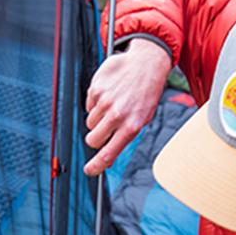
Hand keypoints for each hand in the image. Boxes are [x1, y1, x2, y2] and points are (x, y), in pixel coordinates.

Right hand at [83, 38, 171, 175]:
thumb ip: (124, 137)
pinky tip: (109, 93)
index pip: (109, 152)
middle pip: (92, 139)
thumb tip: (107, 158)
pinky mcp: (97, 89)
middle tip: (105, 128)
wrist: (146, 63)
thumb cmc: (146, 93)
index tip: (89, 171)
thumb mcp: (142, 118)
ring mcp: (106, 102)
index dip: (97, 165)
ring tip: (113, 104)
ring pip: (90, 122)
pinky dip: (96, 102)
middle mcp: (118, 115)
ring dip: (98, 117)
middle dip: (95, 137)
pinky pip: (88, 105)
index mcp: (131, 126)